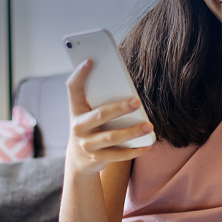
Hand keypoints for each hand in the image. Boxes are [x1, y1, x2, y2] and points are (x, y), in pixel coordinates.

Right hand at [66, 60, 153, 175]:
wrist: (79, 161)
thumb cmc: (91, 129)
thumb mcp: (88, 115)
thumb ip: (100, 102)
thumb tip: (129, 90)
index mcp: (76, 110)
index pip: (73, 89)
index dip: (79, 74)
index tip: (90, 60)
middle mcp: (78, 127)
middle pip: (100, 115)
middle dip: (120, 108)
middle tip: (137, 102)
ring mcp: (87, 145)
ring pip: (112, 137)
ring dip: (132, 132)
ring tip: (148, 126)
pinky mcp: (97, 159)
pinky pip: (118, 155)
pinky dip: (134, 150)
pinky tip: (147, 145)